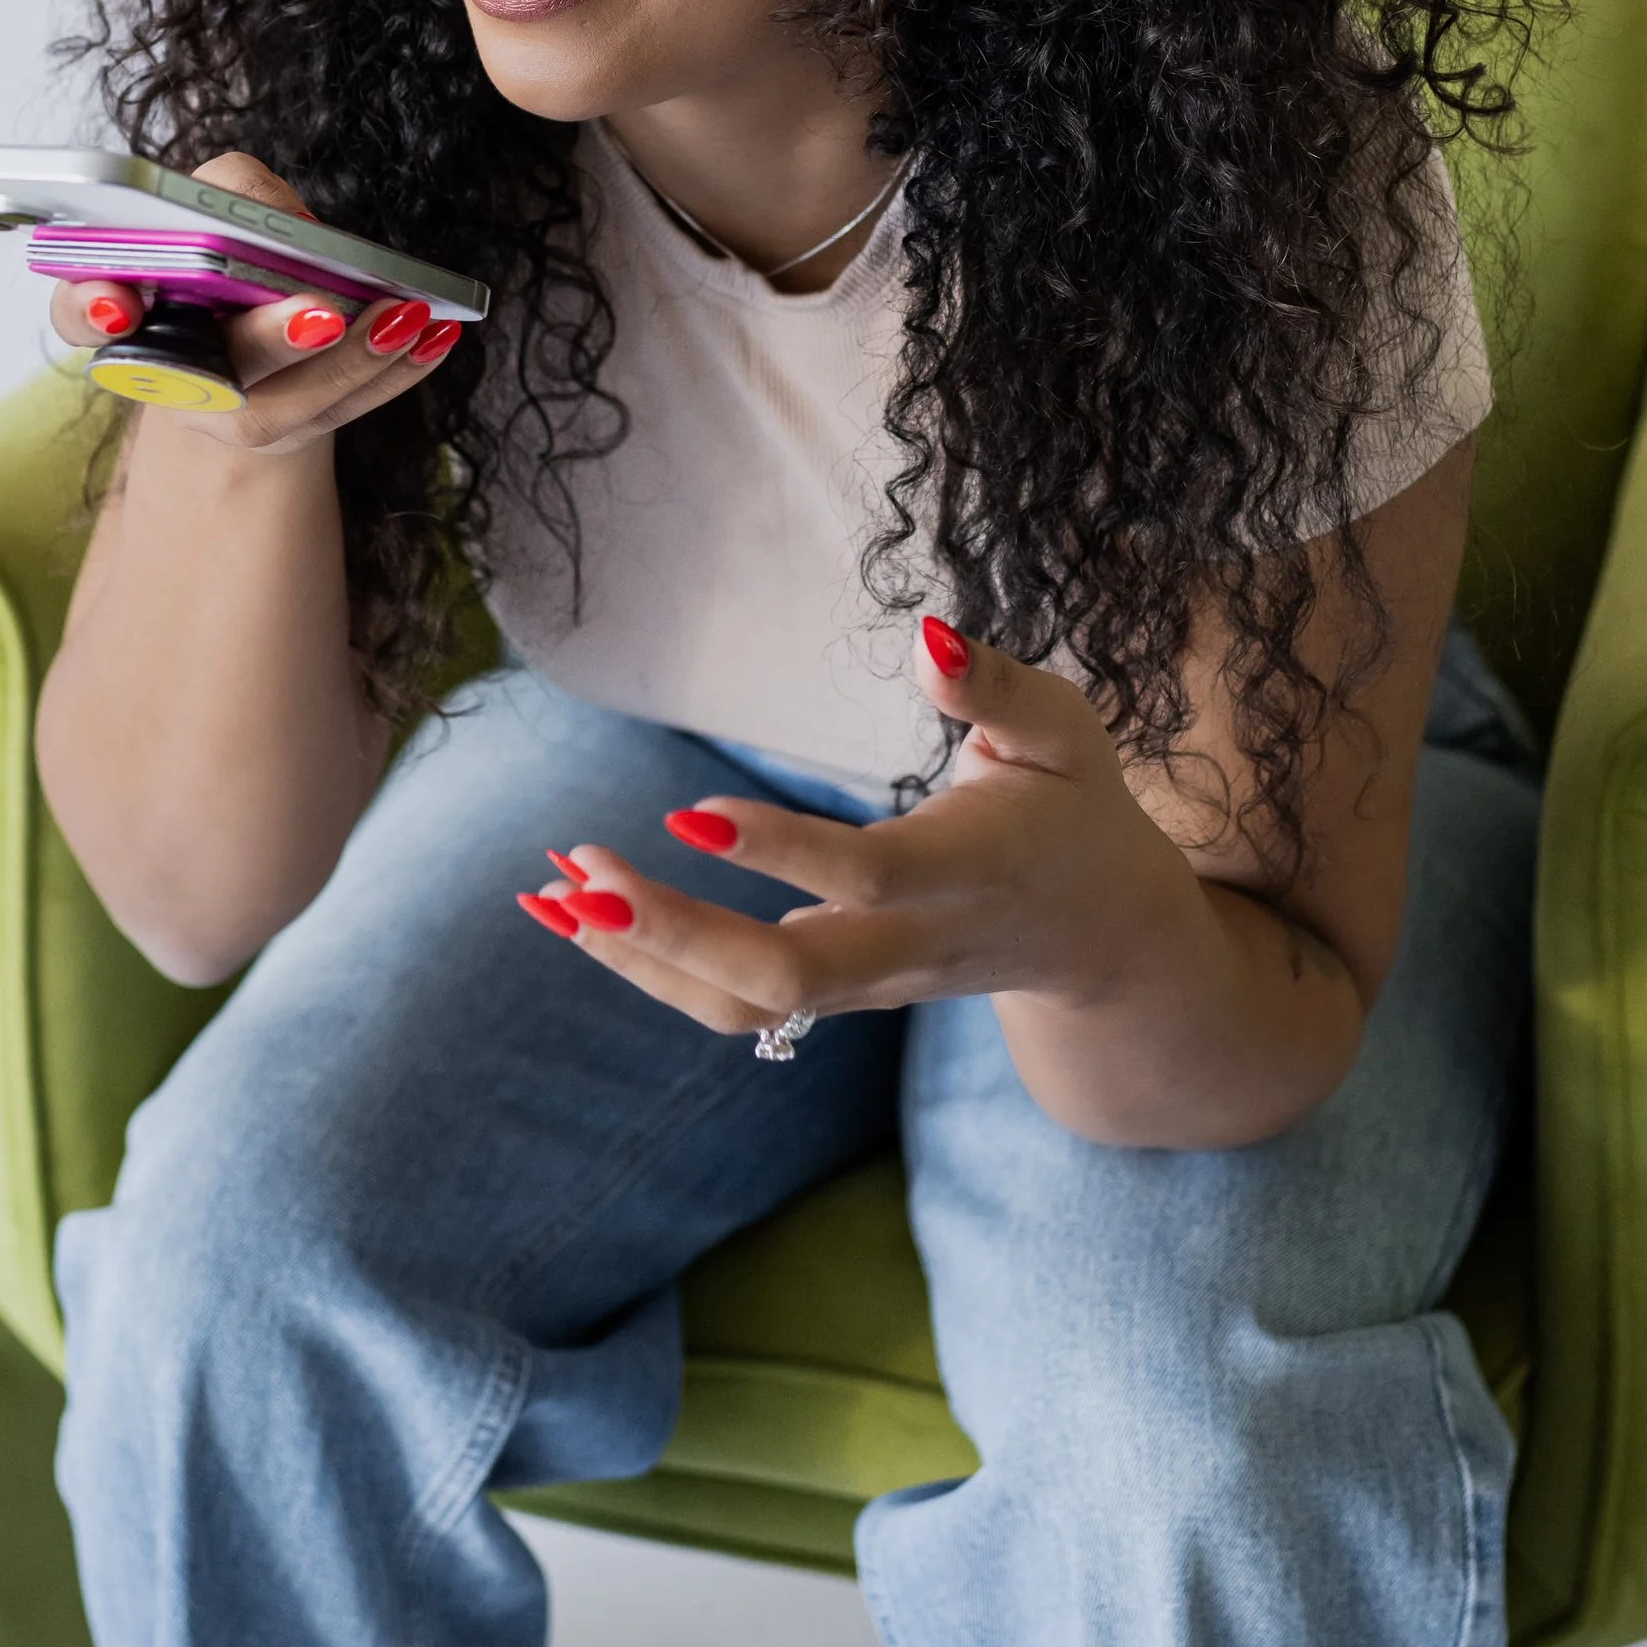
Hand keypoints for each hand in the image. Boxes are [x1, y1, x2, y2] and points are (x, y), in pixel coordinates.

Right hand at [48, 150, 461, 459]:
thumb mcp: (199, 212)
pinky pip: (351, 409)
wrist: (227, 363)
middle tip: (325, 311)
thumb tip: (269, 213)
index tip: (123, 303)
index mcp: (123, 314)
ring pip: (297, 404)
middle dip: (273, 338)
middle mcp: (168, 377)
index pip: (83, 312)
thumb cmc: (207, 270)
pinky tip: (438, 337)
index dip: (94, 306)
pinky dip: (399, 373)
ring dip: (361, 359)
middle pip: (212, 365)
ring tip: (410, 315)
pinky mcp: (294, 432)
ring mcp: (232, 418)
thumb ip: (220, 191)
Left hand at [515, 617, 1164, 1039]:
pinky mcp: (834, 998)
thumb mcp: (1066, 733)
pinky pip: (731, 1009)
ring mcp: (866, 986)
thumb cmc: (1076, 811)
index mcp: (962, 870)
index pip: (862, 877)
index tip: (686, 813)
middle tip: (579, 870)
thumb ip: (999, 688)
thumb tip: (927, 636)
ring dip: (637, 958)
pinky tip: (570, 915)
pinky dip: (644, 969)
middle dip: (673, 931)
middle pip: (785, 977)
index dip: (776, 852)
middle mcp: (907, 946)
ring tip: (546, 891)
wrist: (1100, 941)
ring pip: (744, 1009)